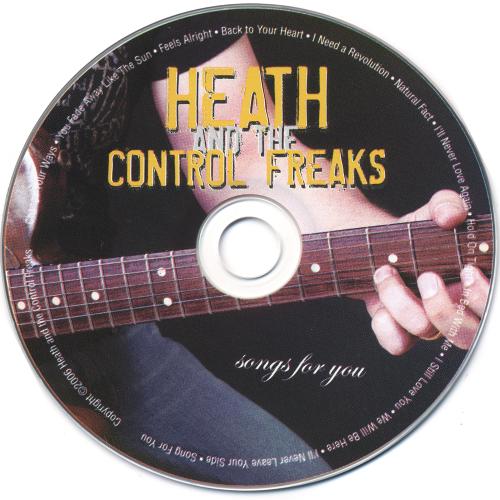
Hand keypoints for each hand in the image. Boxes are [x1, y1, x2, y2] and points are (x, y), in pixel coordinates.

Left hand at [362, 190, 488, 353]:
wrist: (380, 243)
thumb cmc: (416, 231)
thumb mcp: (432, 212)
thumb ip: (446, 205)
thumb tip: (451, 216)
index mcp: (473, 284)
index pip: (490, 309)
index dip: (483, 298)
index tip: (466, 270)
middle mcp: (455, 309)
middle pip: (466, 334)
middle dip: (442, 306)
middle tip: (425, 276)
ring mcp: (426, 320)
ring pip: (426, 332)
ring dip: (402, 303)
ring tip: (385, 272)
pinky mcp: (397, 326)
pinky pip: (398, 344)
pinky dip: (386, 328)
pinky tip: (377, 306)